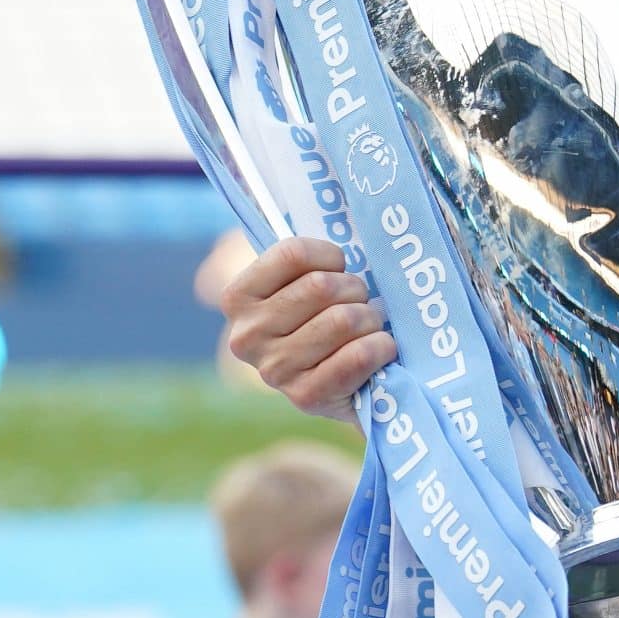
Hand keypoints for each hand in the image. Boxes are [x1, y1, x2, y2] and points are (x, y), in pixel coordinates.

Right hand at [221, 237, 394, 421]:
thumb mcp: (303, 284)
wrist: (340, 384)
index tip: (338, 268)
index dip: (331, 257)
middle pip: (321, 286)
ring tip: (368, 326)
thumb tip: (346, 220)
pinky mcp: (306, 397)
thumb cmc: (323, 318)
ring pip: (343, 319)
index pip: (292, 253)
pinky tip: (380, 348)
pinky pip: (357, 356)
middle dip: (355, 289)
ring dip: (370, 318)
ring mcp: (274, 370)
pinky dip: (380, 347)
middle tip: (360, 302)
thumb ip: (309, 260)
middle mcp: (246, 335)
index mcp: (238, 297)